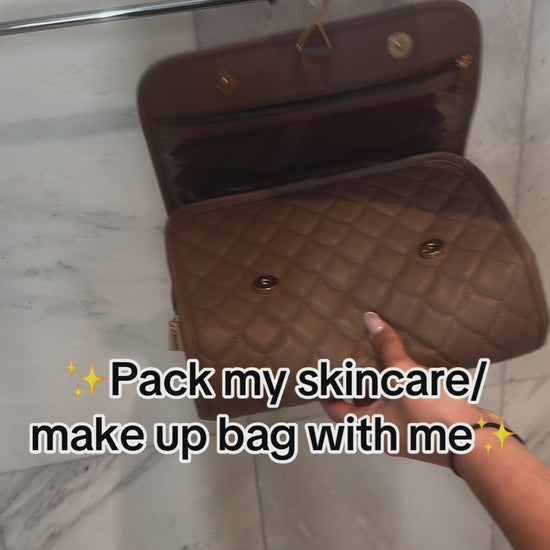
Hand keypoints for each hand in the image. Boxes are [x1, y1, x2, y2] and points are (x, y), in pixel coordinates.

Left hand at [322, 312, 497, 466]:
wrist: (477, 439)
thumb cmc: (429, 413)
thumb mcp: (402, 376)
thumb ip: (386, 348)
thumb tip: (369, 320)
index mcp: (368, 426)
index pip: (335, 410)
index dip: (326, 390)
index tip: (324, 370)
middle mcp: (383, 430)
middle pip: (360, 403)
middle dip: (356, 379)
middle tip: (350, 353)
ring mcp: (406, 427)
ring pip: (386, 399)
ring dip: (382, 378)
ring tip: (376, 351)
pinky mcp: (426, 419)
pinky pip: (407, 398)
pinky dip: (404, 382)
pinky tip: (408, 360)